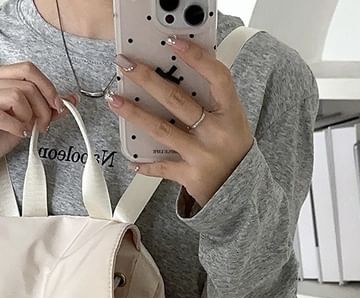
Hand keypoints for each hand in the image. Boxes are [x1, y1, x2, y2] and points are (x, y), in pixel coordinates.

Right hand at [0, 61, 78, 178]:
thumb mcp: (26, 122)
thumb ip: (45, 109)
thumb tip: (70, 100)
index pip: (28, 69)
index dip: (48, 87)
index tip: (57, 107)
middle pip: (25, 85)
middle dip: (42, 108)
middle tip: (43, 126)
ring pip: (14, 96)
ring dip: (28, 117)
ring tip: (27, 130)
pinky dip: (15, 127)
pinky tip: (18, 134)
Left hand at [106, 35, 254, 207]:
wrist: (243, 192)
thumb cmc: (233, 151)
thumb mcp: (233, 122)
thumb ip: (212, 102)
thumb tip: (179, 75)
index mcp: (231, 113)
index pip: (217, 77)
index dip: (196, 58)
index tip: (174, 43)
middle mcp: (216, 133)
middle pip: (177, 101)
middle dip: (148, 80)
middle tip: (127, 66)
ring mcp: (202, 155)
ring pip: (162, 130)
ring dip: (135, 114)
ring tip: (116, 101)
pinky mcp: (190, 175)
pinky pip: (162, 167)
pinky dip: (146, 164)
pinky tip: (132, 160)